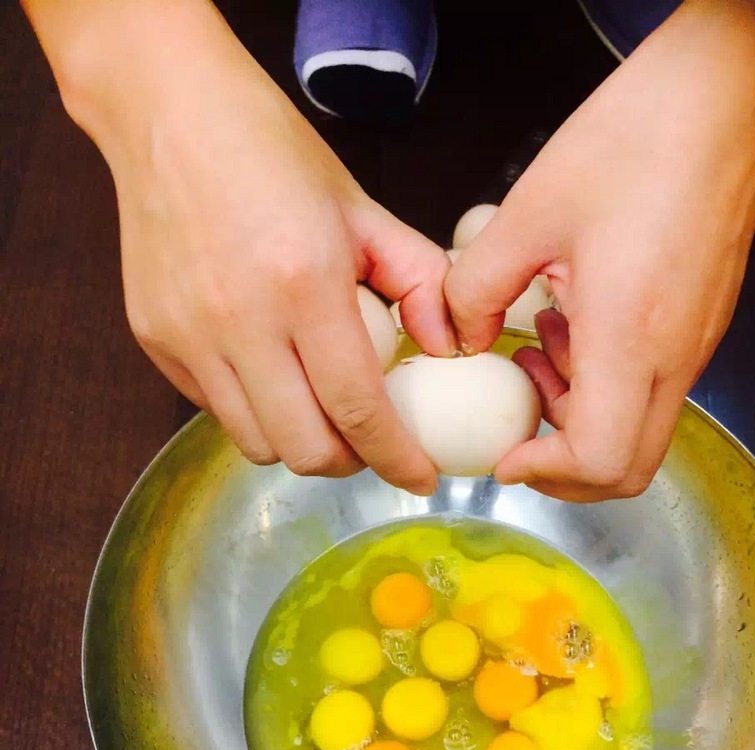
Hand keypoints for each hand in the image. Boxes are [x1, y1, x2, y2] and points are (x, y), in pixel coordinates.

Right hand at [52, 1, 453, 491]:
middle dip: (349, 461)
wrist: (169, 115)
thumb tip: (447, 350)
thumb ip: (420, 282)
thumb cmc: (271, 154)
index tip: (420, 478)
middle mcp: (240, 321)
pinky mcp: (155, 341)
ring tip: (318, 407)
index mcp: (304, 283)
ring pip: (255, 443)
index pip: (358, 409)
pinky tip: (270, 373)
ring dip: (299, 443)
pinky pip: (214, 410)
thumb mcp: (364, 209)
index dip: (397, 459)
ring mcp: (189, 336)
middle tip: (368, 441)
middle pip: (305, 449)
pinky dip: (253, 411)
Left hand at [446, 0, 754, 501]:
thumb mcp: (526, 214)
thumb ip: (475, 288)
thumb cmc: (635, 143)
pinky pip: (649, 388)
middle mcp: (672, 357)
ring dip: (578, 419)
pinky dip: (601, 384)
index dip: (544, 474)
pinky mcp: (696, 327)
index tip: (505, 455)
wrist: (719, 99)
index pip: (599, 461)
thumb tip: (461, 336)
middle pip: (627, 470)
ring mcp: (692, 346)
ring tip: (535, 354)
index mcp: (631, 339)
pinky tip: (568, 326)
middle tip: (516, 429)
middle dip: (562, 468)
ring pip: (637, 431)